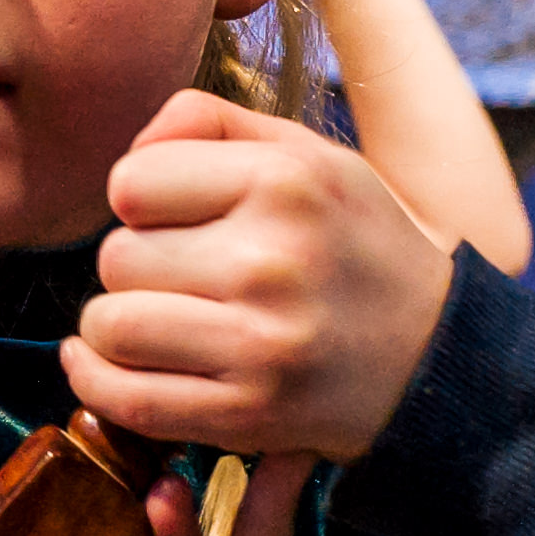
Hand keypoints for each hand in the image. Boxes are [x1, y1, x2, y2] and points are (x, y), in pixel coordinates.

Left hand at [70, 90, 460, 461]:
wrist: (436, 352)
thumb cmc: (354, 243)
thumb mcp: (308, 154)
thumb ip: (210, 121)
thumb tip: (131, 146)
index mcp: (284, 181)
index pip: (129, 184)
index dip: (140, 202)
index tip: (175, 219)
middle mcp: (271, 260)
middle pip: (116, 258)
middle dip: (134, 268)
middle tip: (182, 277)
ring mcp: (260, 344)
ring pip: (111, 327)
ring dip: (117, 326)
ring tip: (158, 321)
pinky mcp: (249, 414)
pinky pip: (128, 399)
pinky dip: (98, 383)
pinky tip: (107, 365)